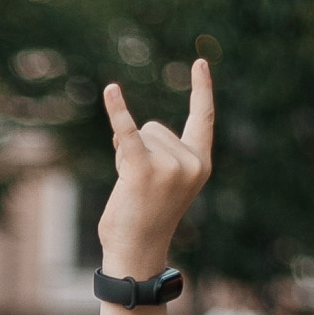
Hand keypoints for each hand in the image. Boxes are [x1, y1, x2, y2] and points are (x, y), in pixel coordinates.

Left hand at [96, 57, 213, 278]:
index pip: (203, 118)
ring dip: (124, 155)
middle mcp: (191, 162)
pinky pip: (127, 133)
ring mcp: (171, 167)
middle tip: (139, 185)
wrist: (136, 252)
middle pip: (153, 126)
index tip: (199, 62)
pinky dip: (117, 111)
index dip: (201, 89)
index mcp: (201, 163)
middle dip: (138, 148)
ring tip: (130, 187)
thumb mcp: (162, 180)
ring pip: (137, 133)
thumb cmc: (146, 218)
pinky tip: (111, 90)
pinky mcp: (144, 170)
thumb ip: (157, 152)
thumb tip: (127, 127)